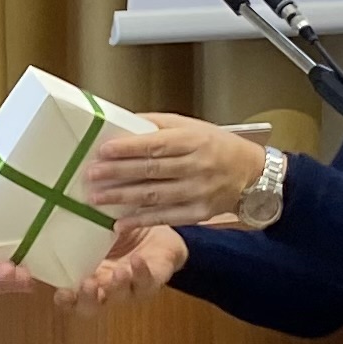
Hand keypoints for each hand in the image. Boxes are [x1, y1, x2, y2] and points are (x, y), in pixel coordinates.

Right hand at [61, 224, 187, 310]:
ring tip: (118, 271)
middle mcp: (105, 288)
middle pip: (91, 306)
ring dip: (117, 286)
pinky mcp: (152, 282)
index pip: (70, 297)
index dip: (65, 299)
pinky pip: (145, 282)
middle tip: (87, 284)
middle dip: (88, 299)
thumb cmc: (119, 228)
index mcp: (86, 276)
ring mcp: (129, 288)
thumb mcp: (96, 227)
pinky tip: (137, 260)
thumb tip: (57, 211)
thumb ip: (79, 228)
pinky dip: (140, 272)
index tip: (61, 292)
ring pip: (120, 296)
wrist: (154, 226)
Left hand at [72, 114, 266, 230]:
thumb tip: (124, 122)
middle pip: (151, 170)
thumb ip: (160, 124)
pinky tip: (119, 222)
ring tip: (96, 198)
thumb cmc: (217, 146)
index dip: (128, 148)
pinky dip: (141, 220)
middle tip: (92, 175)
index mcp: (193, 140)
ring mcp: (198, 192)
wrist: (251, 175)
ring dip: (122, 197)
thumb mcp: (193, 127)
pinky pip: (165, 217)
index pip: (155, 144)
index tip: (103, 150)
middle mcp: (196, 166)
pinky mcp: (198, 214)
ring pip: (154, 195)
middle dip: (118, 172)